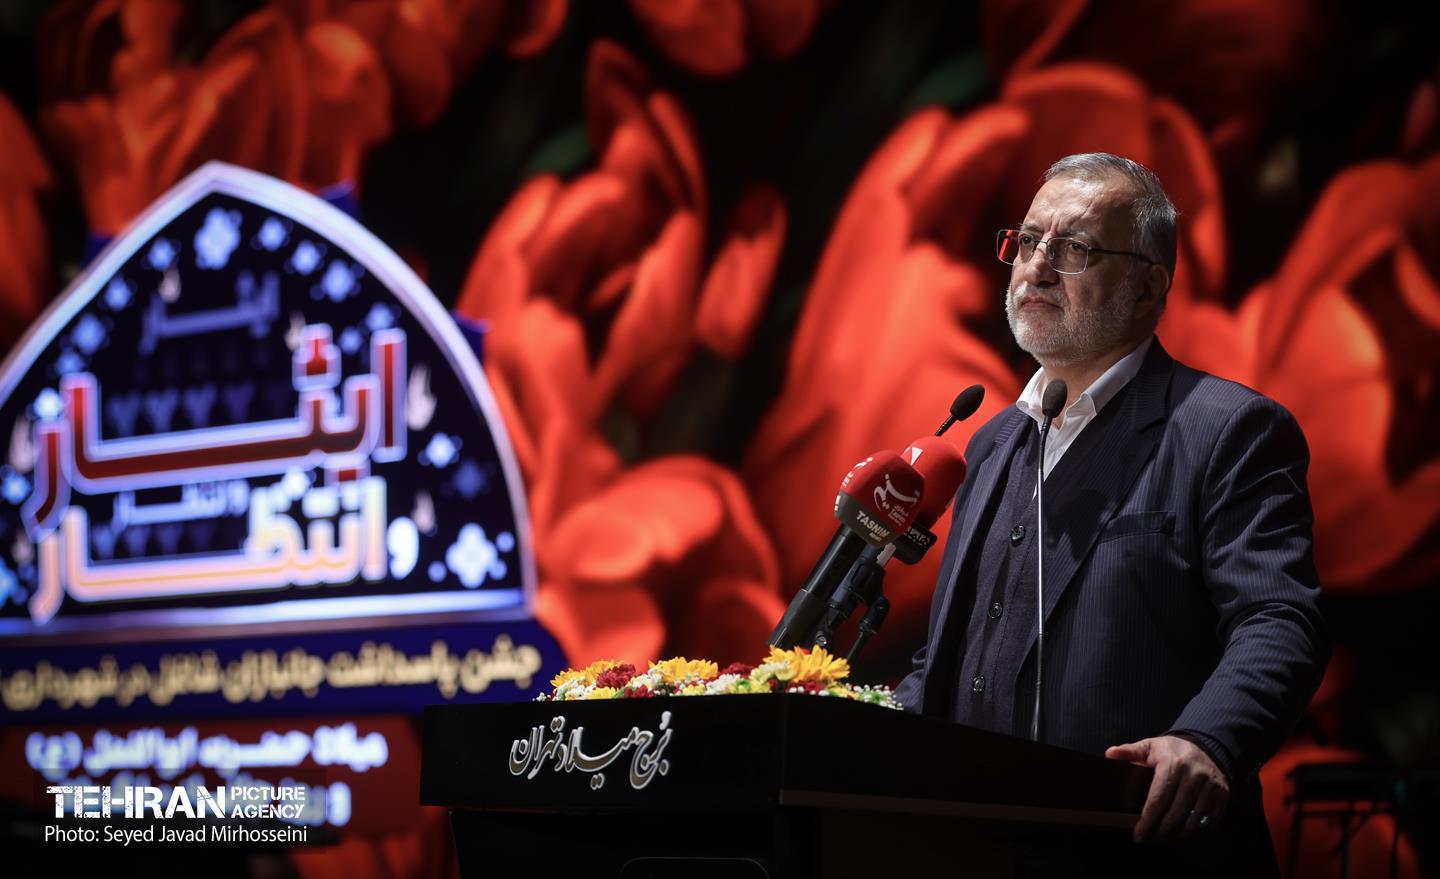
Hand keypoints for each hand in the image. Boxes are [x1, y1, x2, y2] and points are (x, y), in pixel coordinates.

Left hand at [1105, 735, 1228, 842]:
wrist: (1206, 746)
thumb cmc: (1171, 751)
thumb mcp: (1150, 746)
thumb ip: (1129, 751)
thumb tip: (1109, 754)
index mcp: (1172, 765)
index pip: (1158, 800)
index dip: (1147, 821)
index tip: (1138, 835)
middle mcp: (1194, 776)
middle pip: (1174, 815)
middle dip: (1159, 832)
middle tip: (1149, 838)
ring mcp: (1210, 787)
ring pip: (1192, 822)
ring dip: (1176, 835)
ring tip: (1163, 837)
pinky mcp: (1223, 796)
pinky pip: (1209, 822)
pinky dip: (1195, 832)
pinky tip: (1182, 833)